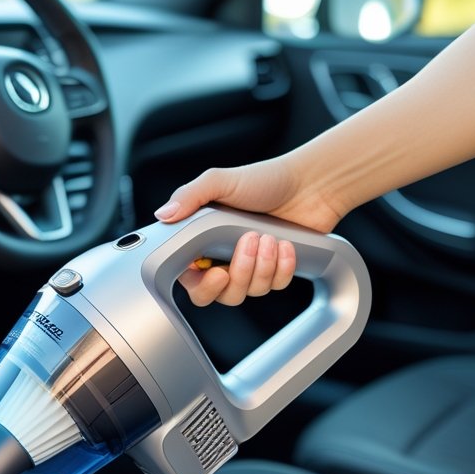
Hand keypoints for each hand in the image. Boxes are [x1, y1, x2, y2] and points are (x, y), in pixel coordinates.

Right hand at [154, 158, 341, 306]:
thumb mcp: (221, 181)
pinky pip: (275, 286)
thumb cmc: (265, 179)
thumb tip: (163, 215)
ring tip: (268, 236)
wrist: (311, 182)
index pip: (191, 279)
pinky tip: (285, 244)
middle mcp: (224, 257)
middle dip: (238, 274)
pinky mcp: (276, 271)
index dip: (201, 283)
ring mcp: (251, 266)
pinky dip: (282, 267)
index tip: (216, 271)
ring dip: (262, 266)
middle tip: (248, 242)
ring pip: (249, 291)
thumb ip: (189, 196)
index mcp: (203, 240)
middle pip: (221, 294)